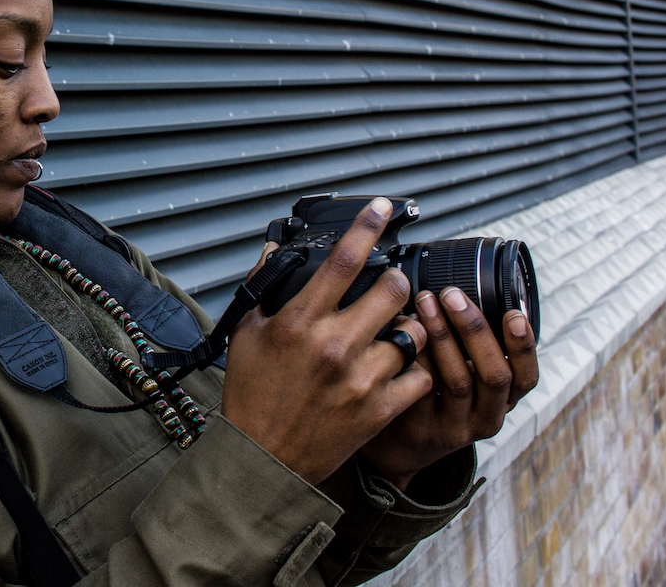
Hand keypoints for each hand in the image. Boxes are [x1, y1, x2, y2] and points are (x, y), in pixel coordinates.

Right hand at [220, 198, 431, 484]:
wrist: (263, 458)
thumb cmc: (252, 395)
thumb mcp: (245, 334)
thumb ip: (264, 288)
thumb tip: (274, 249)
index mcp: (299, 322)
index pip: (343, 260)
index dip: (367, 227)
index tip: (381, 208)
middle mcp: (334, 345)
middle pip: (392, 290)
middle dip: (396, 281)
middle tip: (391, 286)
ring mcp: (361, 379)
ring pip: (413, 333)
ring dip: (408, 327)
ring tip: (395, 331)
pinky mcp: (380, 409)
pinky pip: (421, 376)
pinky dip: (416, 368)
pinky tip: (401, 367)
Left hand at [358, 288, 539, 489]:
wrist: (401, 444)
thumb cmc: (438, 396)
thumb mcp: (468, 377)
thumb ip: (475, 347)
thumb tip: (468, 289)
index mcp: (504, 401)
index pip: (526, 377)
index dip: (523, 346)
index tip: (513, 314)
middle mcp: (486, 417)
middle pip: (493, 376)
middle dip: (474, 330)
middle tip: (452, 295)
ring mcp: (454, 428)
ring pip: (457, 381)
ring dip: (442, 336)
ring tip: (425, 302)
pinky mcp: (421, 430)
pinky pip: (420, 390)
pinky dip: (415, 357)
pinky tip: (403, 330)